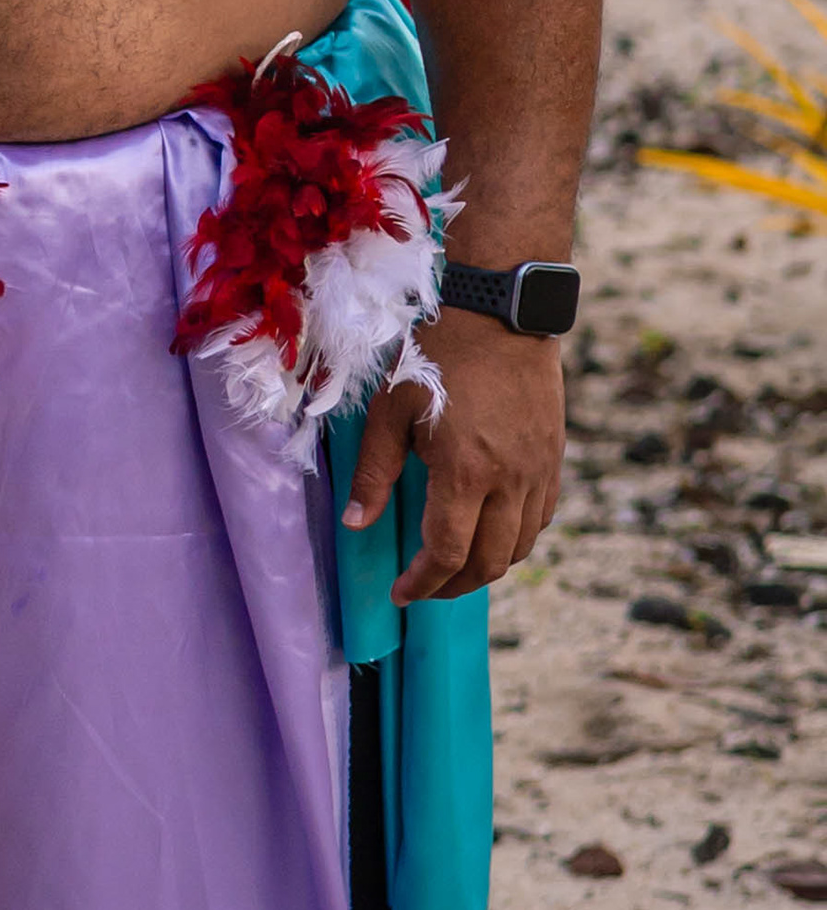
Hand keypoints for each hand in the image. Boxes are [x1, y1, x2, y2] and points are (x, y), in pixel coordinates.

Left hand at [347, 306, 564, 599]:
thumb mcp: (391, 411)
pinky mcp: (554, 458)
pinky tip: (489, 531)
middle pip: (489, 563)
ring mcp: (539, 471)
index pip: (447, 553)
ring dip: (487, 566)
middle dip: (453, 586)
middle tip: (423, 587)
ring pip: (521, 546)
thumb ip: (373, 473)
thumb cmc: (436, 356)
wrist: (501, 315)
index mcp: (465, 472)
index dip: (422, 584)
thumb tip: (356, 523)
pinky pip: (540, 517)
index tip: (400, 594)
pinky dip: (515, 538)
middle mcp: (510, 480)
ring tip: (453, 565)